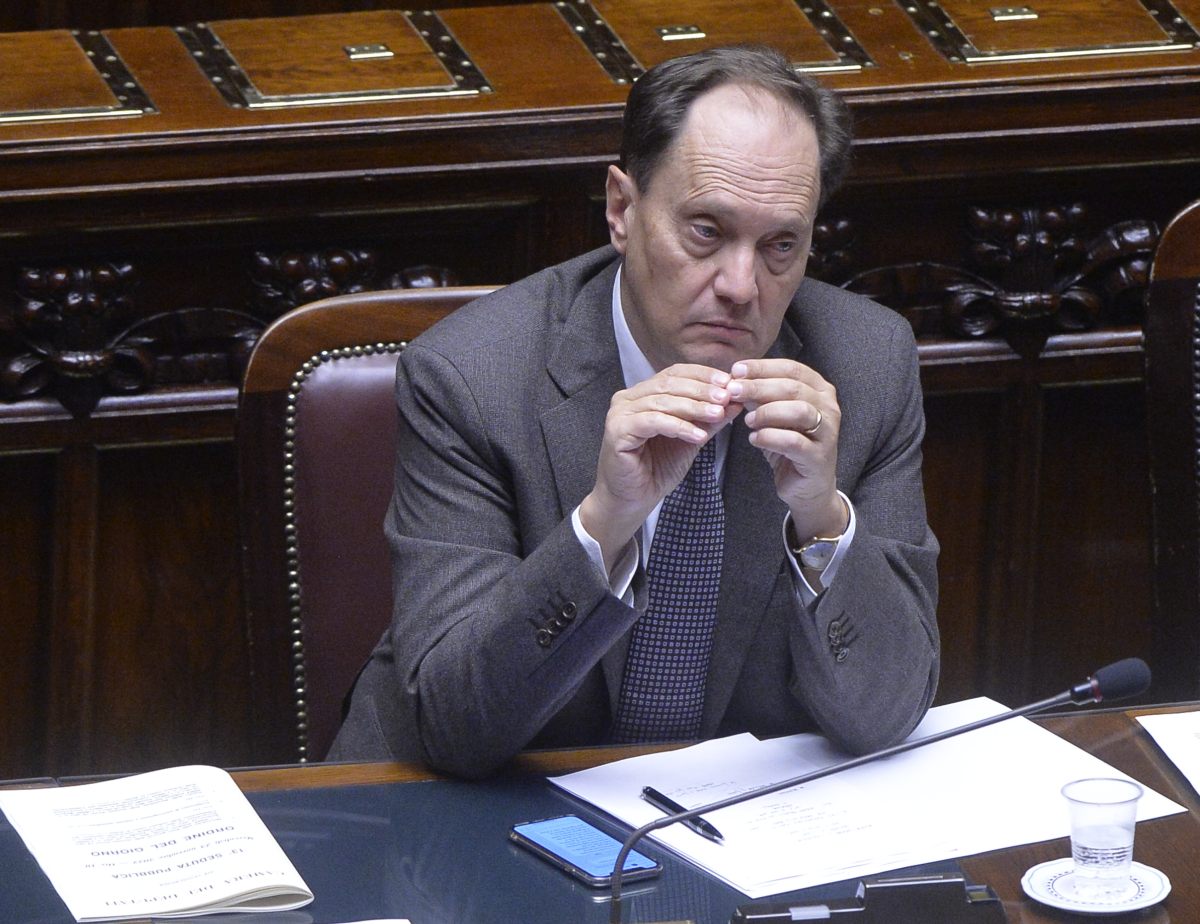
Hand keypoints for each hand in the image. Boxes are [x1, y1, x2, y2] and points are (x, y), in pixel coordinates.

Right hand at [579, 364, 742, 570]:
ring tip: (717, 414)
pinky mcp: (617, 431)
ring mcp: (620, 413)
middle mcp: (628, 399)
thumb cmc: (657, 469)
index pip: (674, 373)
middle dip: (701, 390)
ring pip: (663, 401)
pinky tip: (698, 435)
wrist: (633, 500)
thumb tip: (735, 401)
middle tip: (727, 396)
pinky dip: (678, 426)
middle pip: (669, 383)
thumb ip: (708, 420)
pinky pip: (653, 422)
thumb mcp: (690, 439)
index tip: (728, 382)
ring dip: (694, 407)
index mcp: (643, 394)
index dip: (702, 375)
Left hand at [729, 358, 846, 538]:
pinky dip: (769, 437)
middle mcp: (829, 407)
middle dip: (758, 387)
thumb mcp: (772, 414)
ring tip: (747, 421)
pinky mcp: (819, 456)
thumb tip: (735, 378)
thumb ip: (759, 396)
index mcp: (819, 389)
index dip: (762, 368)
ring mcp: (828, 432)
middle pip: (793, 387)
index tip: (735, 371)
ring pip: (798, 411)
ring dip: (766, 412)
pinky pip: (793, 441)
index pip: (791, 368)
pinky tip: (755, 439)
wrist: (806, 485)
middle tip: (733, 391)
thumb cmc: (789, 444)